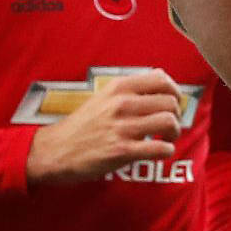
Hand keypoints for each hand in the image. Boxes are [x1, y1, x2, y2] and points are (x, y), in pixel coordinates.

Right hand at [25, 69, 182, 184]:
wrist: (54, 151)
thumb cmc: (81, 125)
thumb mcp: (102, 97)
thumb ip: (129, 90)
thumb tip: (161, 80)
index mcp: (118, 88)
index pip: (162, 79)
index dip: (175, 92)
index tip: (173, 103)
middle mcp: (121, 104)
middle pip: (170, 102)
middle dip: (176, 115)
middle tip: (169, 126)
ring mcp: (122, 127)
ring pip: (169, 122)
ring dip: (174, 132)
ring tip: (166, 138)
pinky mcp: (122, 151)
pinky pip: (160, 148)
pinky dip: (166, 150)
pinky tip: (159, 151)